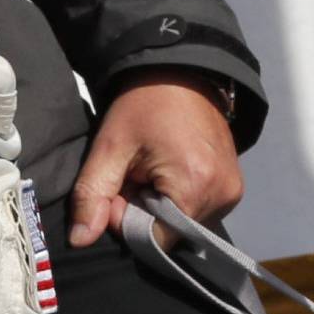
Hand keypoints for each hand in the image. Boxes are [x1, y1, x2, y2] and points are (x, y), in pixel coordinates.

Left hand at [65, 73, 243, 249]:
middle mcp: (223, 196)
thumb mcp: (109, 148)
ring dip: (159, 207)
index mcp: (194, 187)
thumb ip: (92, 195)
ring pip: (182, 226)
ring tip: (152, 169)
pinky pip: (196, 212)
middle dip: (143, 213)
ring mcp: (232, 193)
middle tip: (134, 174)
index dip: (127, 222)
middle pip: (168, 234)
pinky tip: (169, 171)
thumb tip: (79, 240)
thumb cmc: (144, 105)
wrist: (180, 72)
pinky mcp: (233, 188)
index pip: (152, 240)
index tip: (120, 187)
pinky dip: (176, 200)